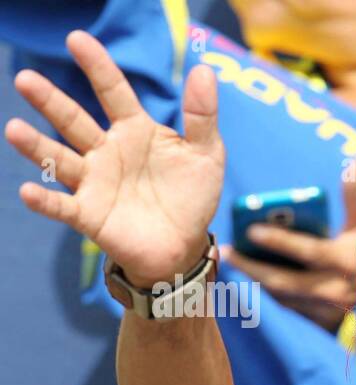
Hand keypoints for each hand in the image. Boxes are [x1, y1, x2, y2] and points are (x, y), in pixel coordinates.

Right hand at [4, 30, 223, 287]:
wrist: (185, 244)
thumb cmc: (192, 195)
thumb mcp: (206, 154)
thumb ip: (201, 115)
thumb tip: (203, 70)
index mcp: (134, 130)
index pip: (113, 92)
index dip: (97, 67)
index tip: (77, 39)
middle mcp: (106, 151)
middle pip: (73, 120)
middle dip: (50, 101)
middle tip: (25, 79)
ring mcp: (95, 182)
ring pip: (60, 159)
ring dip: (36, 146)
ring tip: (15, 129)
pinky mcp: (90, 215)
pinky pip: (63, 206)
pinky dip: (45, 200)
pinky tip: (28, 191)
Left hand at [223, 168, 355, 332]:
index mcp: (345, 261)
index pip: (308, 251)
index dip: (280, 241)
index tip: (252, 230)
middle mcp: (334, 288)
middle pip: (284, 281)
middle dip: (252, 267)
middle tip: (226, 252)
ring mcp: (326, 310)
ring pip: (282, 296)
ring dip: (256, 281)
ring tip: (234, 263)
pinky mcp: (322, 322)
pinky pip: (289, 308)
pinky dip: (271, 294)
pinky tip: (254, 280)